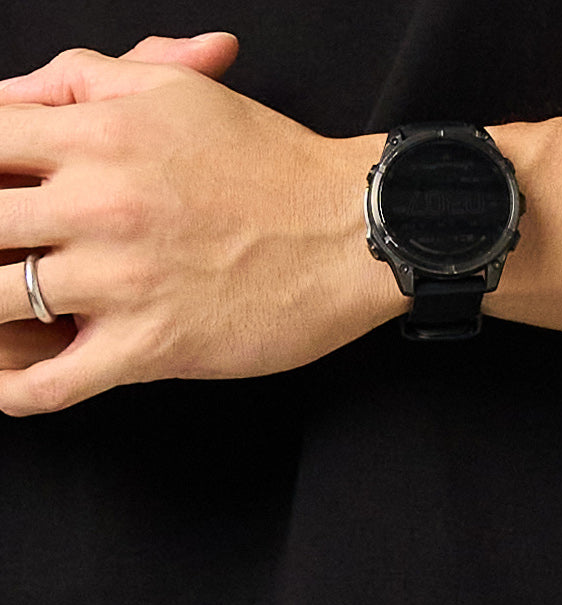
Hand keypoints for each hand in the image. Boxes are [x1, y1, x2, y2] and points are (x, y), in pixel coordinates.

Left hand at [0, 35, 239, 384]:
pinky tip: (8, 384)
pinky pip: (52, 385)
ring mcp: (121, 281)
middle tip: (4, 256)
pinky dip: (14, 390)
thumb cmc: (272, 165)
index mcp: (96, 135)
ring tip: (5, 315)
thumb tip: (16, 95)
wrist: (350, 234)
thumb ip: (84, 80)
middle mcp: (97, 205)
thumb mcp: (175, 92)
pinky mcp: (150, 347)